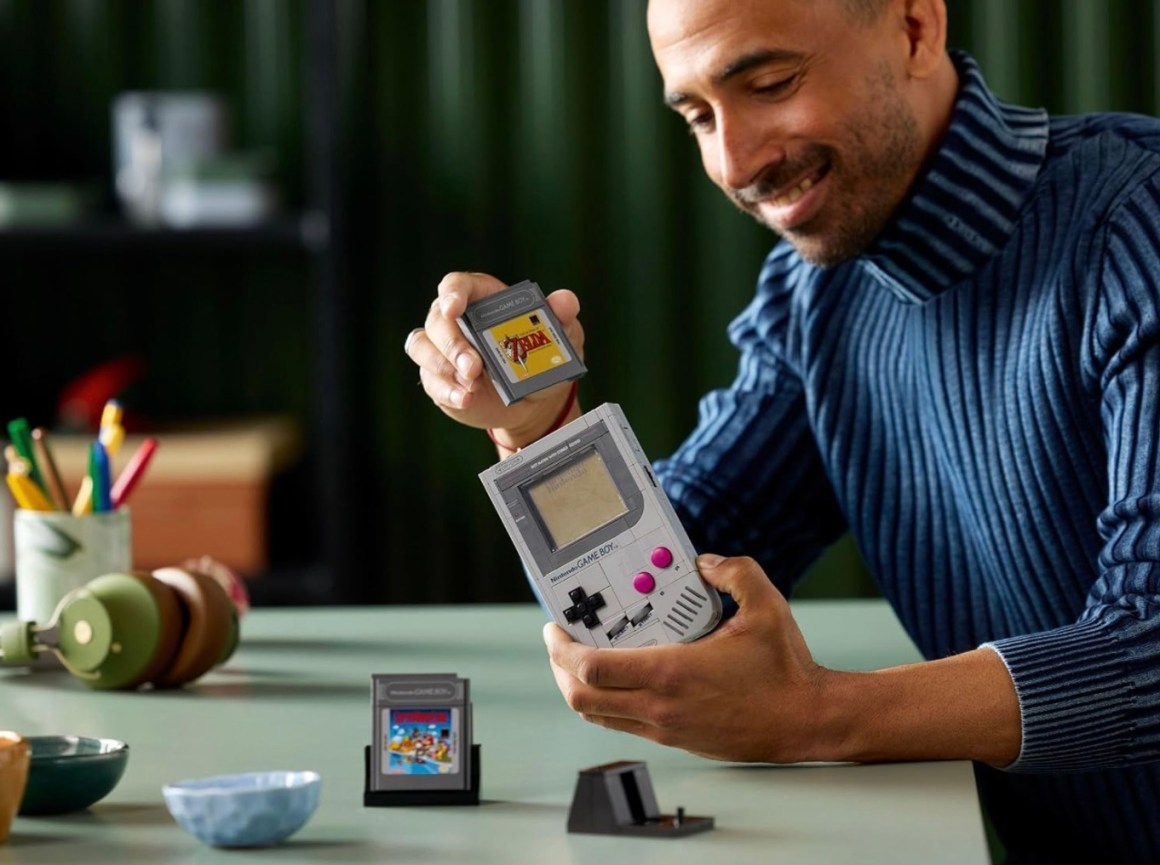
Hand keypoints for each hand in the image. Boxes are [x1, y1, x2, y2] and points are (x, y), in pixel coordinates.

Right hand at [404, 272, 584, 445]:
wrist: (535, 399)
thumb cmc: (543, 357)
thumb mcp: (561, 335)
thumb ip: (562, 316)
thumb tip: (565, 300)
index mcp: (482, 299)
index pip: (456, 285)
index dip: (452, 294)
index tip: (454, 308)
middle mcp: (456, 321)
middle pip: (438, 321)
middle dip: (453, 344)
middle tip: (474, 366)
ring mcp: (442, 350)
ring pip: (423, 348)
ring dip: (444, 366)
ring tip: (473, 384)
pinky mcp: (438, 378)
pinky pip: (431, 380)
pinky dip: (447, 390)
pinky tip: (466, 398)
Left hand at [544, 554, 831, 763]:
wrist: (809, 720)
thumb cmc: (786, 668)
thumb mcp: (766, 605)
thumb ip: (733, 572)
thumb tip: (703, 562)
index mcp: (671, 674)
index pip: (591, 670)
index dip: (561, 649)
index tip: (554, 628)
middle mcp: (660, 707)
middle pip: (581, 699)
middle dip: (559, 668)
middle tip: (558, 642)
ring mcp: (666, 729)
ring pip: (598, 717)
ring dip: (579, 688)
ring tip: (581, 658)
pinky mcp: (677, 741)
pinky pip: (624, 724)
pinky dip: (607, 703)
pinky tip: (619, 677)